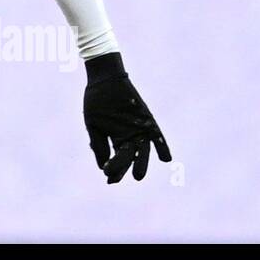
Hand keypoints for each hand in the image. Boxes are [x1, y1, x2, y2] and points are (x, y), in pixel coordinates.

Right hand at [83, 52, 170, 182]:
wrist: (105, 80)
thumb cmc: (97, 101)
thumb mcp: (94, 125)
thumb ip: (99, 146)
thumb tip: (103, 168)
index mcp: (116, 139)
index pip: (117, 161)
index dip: (113, 171)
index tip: (109, 179)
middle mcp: (129, 137)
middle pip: (130, 159)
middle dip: (125, 170)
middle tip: (119, 178)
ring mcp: (139, 130)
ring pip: (144, 152)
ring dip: (142, 164)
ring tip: (137, 176)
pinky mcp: (148, 122)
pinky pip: (158, 138)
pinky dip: (163, 148)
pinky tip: (165, 159)